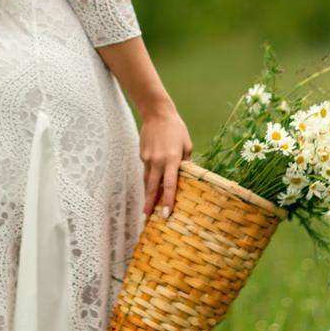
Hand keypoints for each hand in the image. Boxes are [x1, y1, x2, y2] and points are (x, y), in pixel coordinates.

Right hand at [140, 103, 192, 220]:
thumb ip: (186, 162)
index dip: (168, 200)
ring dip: (147, 195)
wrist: (157, 113)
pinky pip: (146, 170)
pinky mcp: (142, 155)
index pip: (170, 184)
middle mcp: (158, 161)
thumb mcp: (186, 144)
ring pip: (147, 181)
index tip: (166, 213)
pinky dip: (149, 178)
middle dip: (151, 203)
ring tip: (146, 208)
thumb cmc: (176, 129)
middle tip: (148, 217)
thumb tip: (186, 177)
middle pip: (153, 187)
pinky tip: (151, 184)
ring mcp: (148, 158)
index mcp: (172, 159)